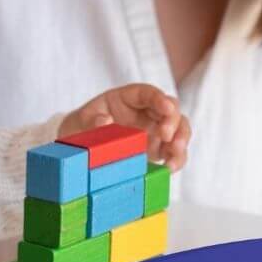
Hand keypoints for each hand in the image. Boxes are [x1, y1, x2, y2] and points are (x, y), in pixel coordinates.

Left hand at [61, 83, 190, 170]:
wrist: (80, 147)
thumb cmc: (83, 126)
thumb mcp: (81, 121)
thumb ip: (91, 121)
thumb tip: (104, 122)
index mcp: (130, 98)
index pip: (149, 93)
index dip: (160, 98)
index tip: (166, 107)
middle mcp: (147, 112)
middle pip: (171, 110)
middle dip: (173, 121)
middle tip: (165, 135)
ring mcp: (154, 131)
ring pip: (179, 130)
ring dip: (181, 140)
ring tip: (173, 155)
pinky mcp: (157, 150)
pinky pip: (174, 152)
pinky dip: (176, 159)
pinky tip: (170, 168)